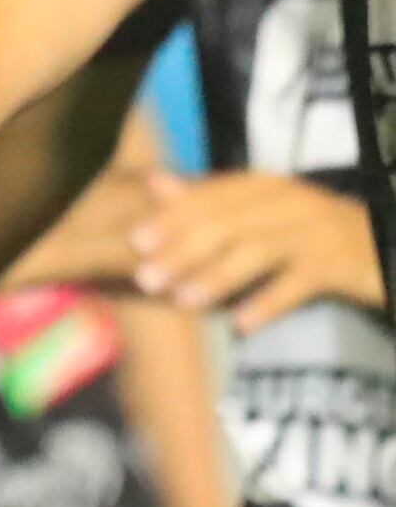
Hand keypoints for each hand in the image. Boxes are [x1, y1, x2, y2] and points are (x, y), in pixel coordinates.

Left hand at [128, 170, 379, 327]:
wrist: (382, 243)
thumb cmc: (308, 230)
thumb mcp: (261, 209)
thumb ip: (209, 199)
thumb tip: (154, 182)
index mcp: (266, 187)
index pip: (212, 197)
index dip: (172, 217)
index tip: (135, 241)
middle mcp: (289, 202)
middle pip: (227, 224)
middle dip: (182, 251)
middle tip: (147, 278)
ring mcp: (315, 232)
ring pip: (257, 252)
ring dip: (216, 277)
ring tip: (183, 301)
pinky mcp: (338, 265)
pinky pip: (297, 285)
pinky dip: (268, 303)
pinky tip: (241, 324)